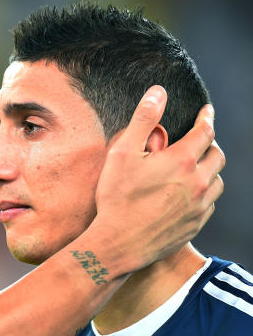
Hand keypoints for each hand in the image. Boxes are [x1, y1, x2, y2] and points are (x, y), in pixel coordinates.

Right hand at [93, 85, 224, 272]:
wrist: (120, 243)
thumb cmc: (117, 197)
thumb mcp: (123, 152)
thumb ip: (143, 120)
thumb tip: (158, 92)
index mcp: (182, 160)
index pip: (206, 131)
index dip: (207, 118)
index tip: (207, 111)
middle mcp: (198, 181)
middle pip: (217, 155)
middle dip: (210, 143)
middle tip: (199, 140)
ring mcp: (200, 205)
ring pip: (217, 180)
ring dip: (210, 169)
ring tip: (196, 168)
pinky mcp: (196, 224)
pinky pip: (210, 203)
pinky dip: (204, 193)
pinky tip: (189, 194)